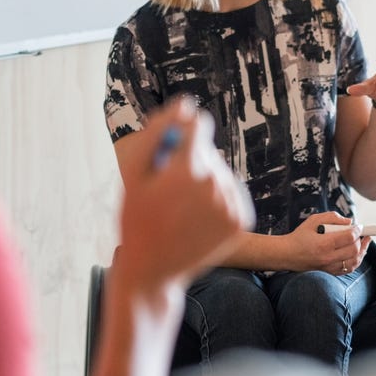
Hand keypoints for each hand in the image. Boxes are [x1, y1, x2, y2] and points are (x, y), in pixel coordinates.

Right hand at [116, 98, 254, 303]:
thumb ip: (157, 133)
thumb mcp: (134, 175)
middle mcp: (215, 184)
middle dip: (189, 162)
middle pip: (208, 151)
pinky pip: (231, 193)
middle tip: (166, 193)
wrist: (154, 270)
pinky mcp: (241, 219)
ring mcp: (231, 204)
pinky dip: (216, 199)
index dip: (180, 135)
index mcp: (186, 169)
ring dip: (203, 182)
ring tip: (181, 208)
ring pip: (221, 172)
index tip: (168, 153)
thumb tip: (185, 105)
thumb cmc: (137, 219)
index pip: (197, 126)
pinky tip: (197, 218)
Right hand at [280, 212, 370, 274]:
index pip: (349, 237)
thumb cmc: (299, 236)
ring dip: (362, 251)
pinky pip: (348, 268)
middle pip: (354, 249)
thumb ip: (332, 217)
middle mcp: (328, 257)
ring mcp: (329, 267)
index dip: (358, 230)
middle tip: (360, 234)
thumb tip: (349, 221)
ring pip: (354, 261)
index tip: (359, 226)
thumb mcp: (313, 220)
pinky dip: (356, 261)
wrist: (287, 254)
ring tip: (364, 243)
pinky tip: (357, 253)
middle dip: (360, 240)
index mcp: (323, 243)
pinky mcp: (329, 272)